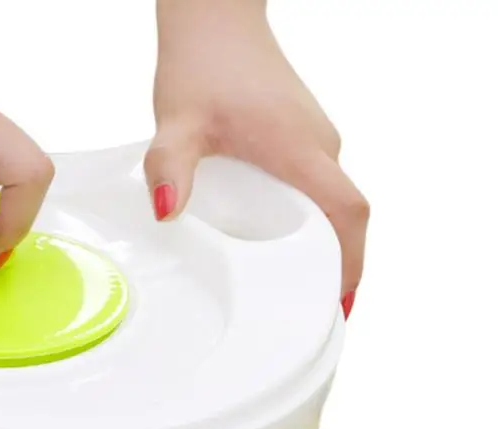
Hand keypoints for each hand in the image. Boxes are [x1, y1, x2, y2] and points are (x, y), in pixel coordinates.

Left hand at [146, 0, 367, 308]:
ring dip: (321, 243)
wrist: (214, 19)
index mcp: (301, 149)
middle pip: (345, 216)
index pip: (348, 212)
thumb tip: (168, 211)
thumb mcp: (177, 121)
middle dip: (336, 265)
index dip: (351, 262)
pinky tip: (275, 239)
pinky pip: (316, 188)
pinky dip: (307, 220)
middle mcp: (319, 146)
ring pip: (330, 202)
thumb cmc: (204, 63)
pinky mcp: (301, 138)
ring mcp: (313, 140)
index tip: (340, 301)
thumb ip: (170, 166)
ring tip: (291, 285)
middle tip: (308, 308)